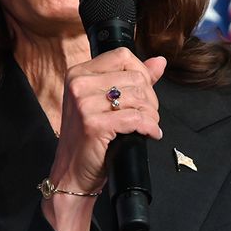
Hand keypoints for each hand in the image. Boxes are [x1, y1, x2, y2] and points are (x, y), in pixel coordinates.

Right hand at [42, 49, 165, 230]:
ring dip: (151, 115)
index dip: (142, 73)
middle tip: (147, 115)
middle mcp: (78, 84)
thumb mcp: (106, 103)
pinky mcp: (93, 124)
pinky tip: (150, 134)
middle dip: (150, 98)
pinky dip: (149, 127)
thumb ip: (133, 79)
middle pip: (135, 77)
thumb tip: (160, 62)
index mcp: (79, 73)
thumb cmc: (89, 139)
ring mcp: (84, 103)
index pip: (123, 56)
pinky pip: (135, 118)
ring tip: (148, 126)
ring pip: (138, 97)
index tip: (144, 93)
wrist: (71, 174)